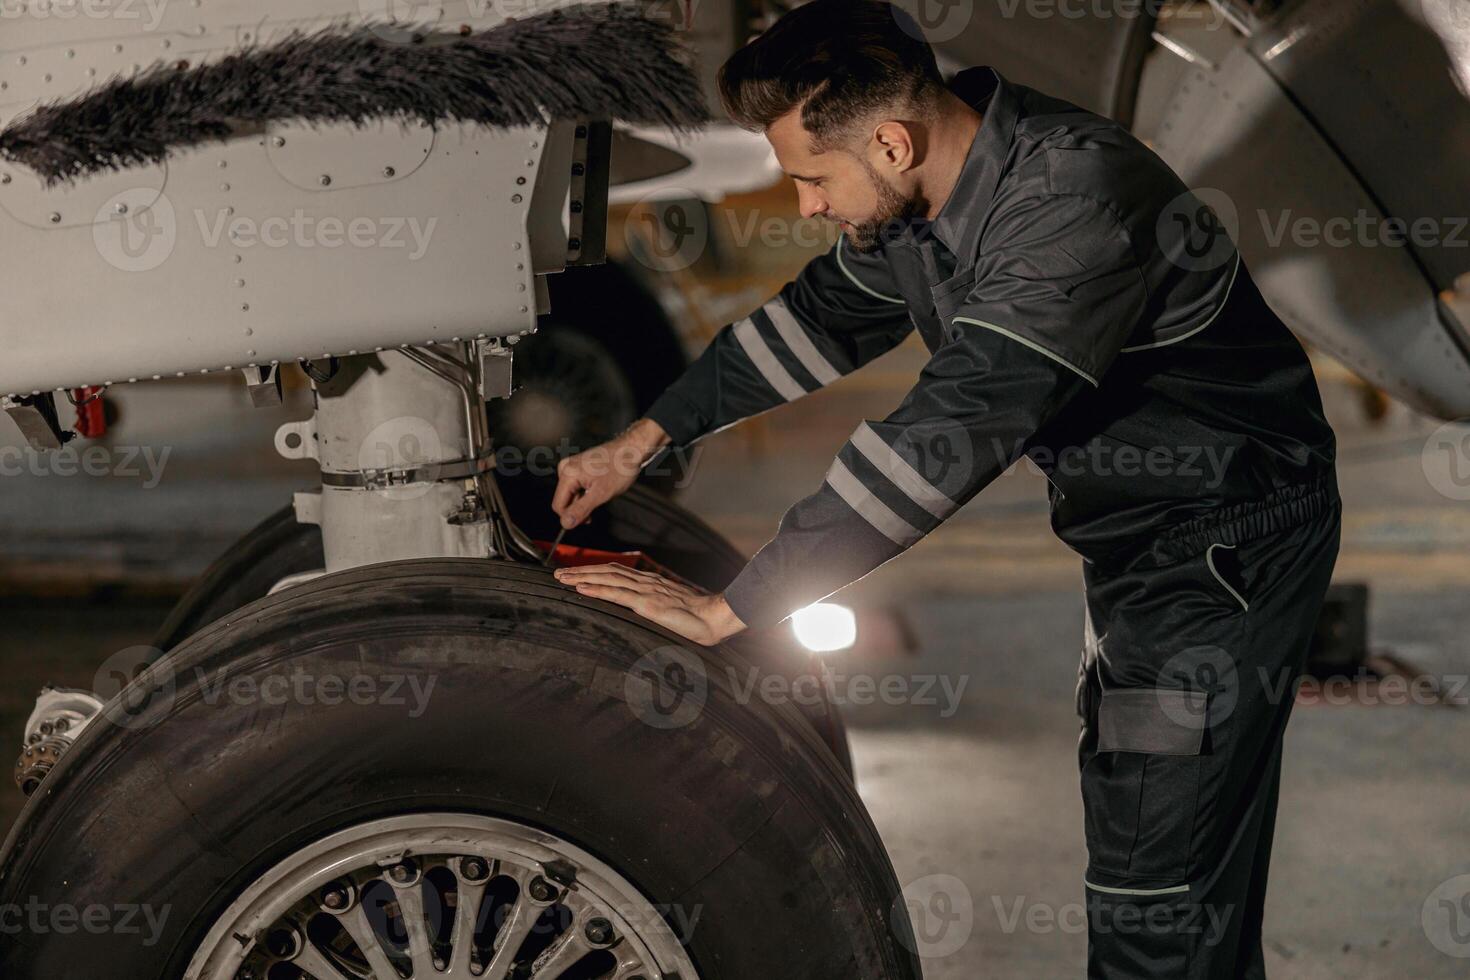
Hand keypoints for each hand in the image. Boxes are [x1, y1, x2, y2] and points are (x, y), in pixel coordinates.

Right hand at [552, 419, 670, 529]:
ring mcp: (572, 465)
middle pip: (564, 499)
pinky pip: (576, 486)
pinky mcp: (578, 466)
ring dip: (584, 500)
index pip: (558, 505)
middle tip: (597, 505)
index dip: (571, 517)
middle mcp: (566, 467)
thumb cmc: (620, 467)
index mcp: (568, 473)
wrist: (631, 450)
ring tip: (601, 493)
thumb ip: (581, 509)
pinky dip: (586, 492)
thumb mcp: (601, 494)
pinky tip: (599, 487)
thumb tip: (566, 523)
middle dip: (579, 507)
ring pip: (571, 494)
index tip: (587, 520)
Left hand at [554, 564, 745, 645]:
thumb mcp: (674, 611)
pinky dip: (596, 590)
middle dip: (581, 571)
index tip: (577, 572)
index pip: (617, 572)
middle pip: (607, 571)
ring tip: (562, 578)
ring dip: (582, 577)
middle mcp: (645, 582)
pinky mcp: (647, 604)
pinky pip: (617, 595)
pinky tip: (581, 588)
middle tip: (558, 572)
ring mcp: (645, 591)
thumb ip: (658, 608)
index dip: (595, 570)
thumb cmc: (700, 618)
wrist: (715, 617)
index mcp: (651, 583)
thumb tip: (647, 613)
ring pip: (607, 579)